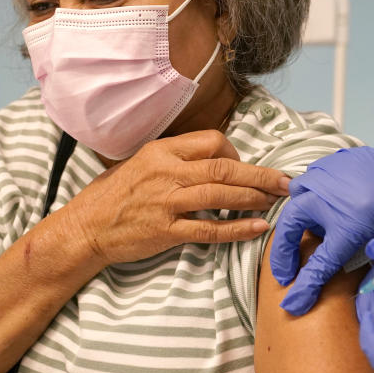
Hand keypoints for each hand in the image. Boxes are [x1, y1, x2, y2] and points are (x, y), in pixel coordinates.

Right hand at [65, 130, 289, 266]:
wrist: (85, 228)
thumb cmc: (114, 195)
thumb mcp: (142, 163)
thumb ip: (176, 160)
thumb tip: (215, 160)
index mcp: (162, 152)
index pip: (212, 142)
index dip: (236, 154)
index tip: (245, 168)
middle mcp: (166, 172)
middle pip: (224, 167)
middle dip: (261, 174)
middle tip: (287, 182)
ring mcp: (166, 202)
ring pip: (220, 195)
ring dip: (254, 197)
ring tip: (276, 201)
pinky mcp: (165, 231)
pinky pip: (208, 229)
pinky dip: (236, 229)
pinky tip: (257, 228)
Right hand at [271, 147, 373, 314]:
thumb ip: (364, 273)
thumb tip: (345, 296)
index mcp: (350, 223)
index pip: (319, 263)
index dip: (304, 287)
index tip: (292, 303)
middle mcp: (334, 195)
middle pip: (292, 224)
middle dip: (284, 252)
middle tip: (286, 272)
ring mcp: (333, 173)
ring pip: (297, 195)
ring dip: (296, 218)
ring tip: (309, 235)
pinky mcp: (339, 160)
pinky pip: (314, 177)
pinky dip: (312, 195)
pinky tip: (325, 208)